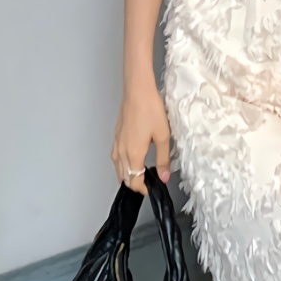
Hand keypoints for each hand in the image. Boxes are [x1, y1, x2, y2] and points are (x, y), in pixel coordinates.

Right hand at [112, 79, 170, 194]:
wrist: (138, 91)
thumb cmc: (151, 110)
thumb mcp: (163, 136)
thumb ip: (163, 159)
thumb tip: (164, 177)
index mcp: (133, 154)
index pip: (134, 181)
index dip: (142, 189)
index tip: (152, 189)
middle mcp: (122, 151)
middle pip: (124, 176)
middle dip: (135, 184)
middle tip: (147, 184)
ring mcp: (117, 143)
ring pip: (118, 167)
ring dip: (127, 175)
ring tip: (139, 176)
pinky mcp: (117, 135)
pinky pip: (116, 157)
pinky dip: (122, 164)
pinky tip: (129, 160)